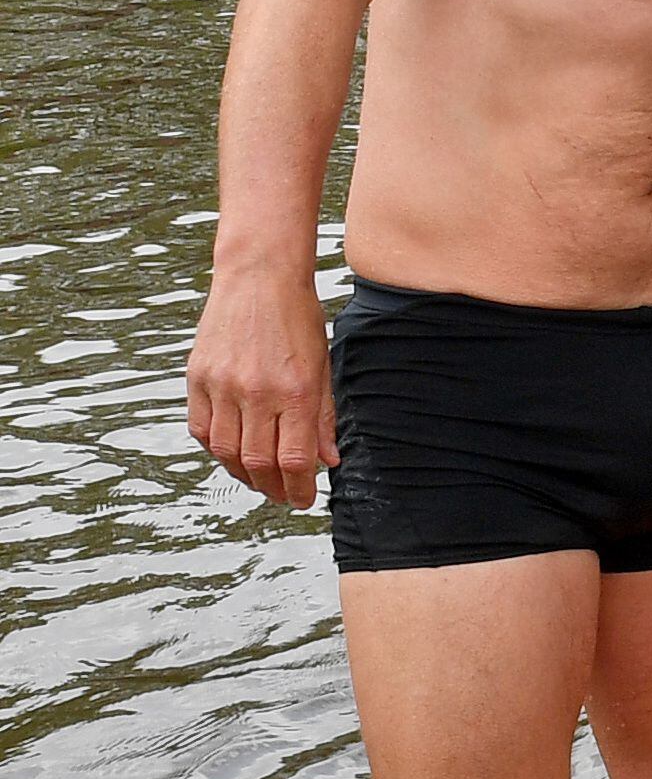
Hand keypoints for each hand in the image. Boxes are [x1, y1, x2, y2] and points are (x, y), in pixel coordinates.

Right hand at [188, 264, 335, 508]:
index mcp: (294, 391)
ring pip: (226, 452)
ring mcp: (221, 385)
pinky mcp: (197, 378)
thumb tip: (329, 462)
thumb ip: (323, 416)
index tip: (304, 500)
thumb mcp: (323, 366)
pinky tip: (232, 453)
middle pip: (258, 462)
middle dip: (273, 488)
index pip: (296, 459)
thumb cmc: (299, 320)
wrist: (258, 278)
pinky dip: (216, 449)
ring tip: (260, 480)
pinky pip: (202, 429)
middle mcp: (255, 392)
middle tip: (283, 496)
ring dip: (243, 474)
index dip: (300, 488)